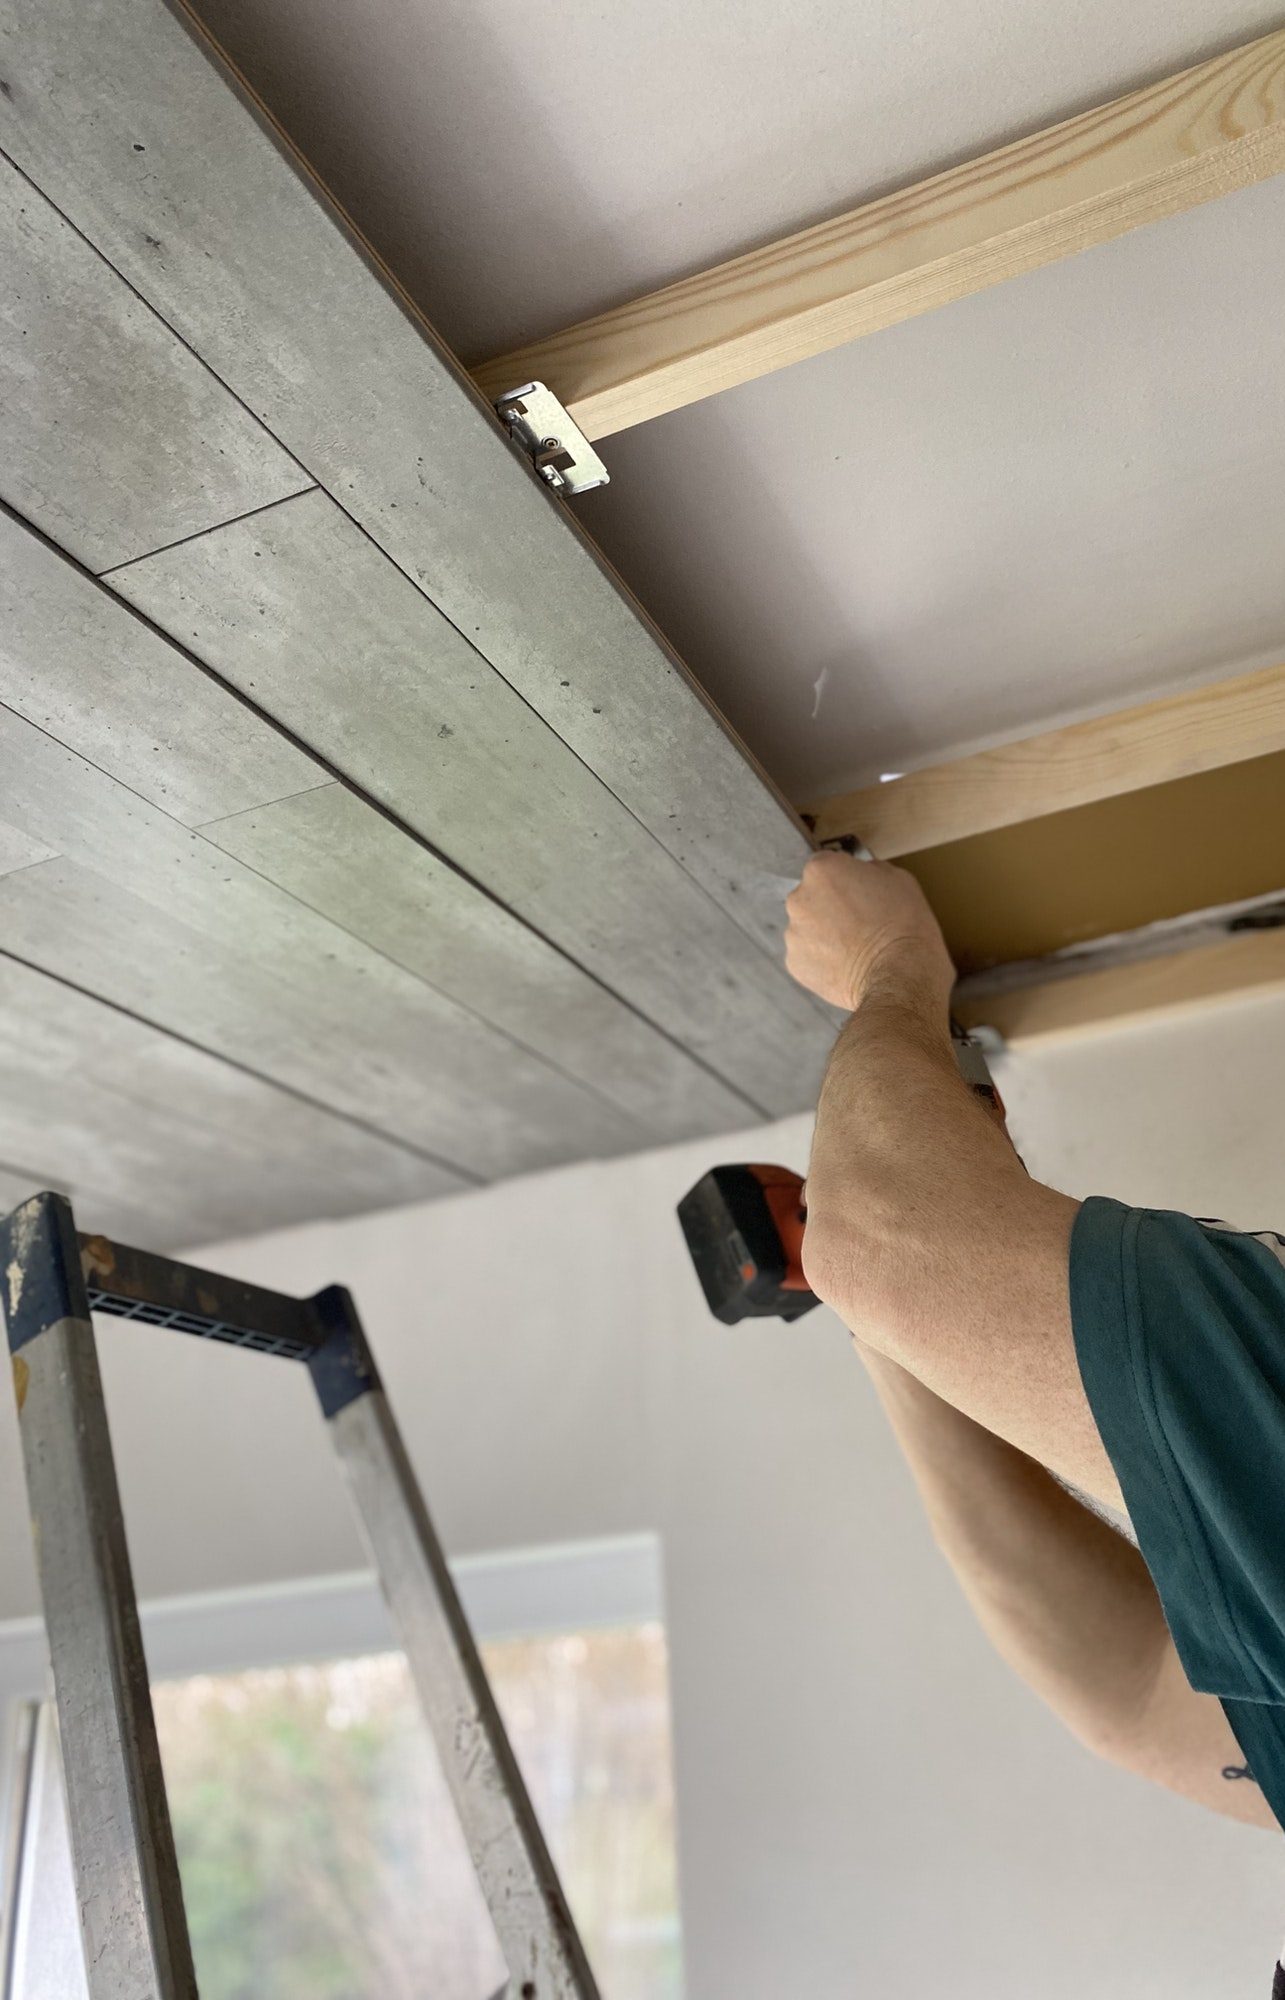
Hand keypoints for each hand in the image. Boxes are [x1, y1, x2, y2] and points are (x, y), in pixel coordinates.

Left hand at [784, 851, 954, 1011]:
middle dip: (830, 906)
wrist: (899, 976)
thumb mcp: (899, 879)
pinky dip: (822, 959)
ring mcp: (793, 933)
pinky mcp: (794, 963)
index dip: (845, 879)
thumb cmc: (904, 926)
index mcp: (821, 870)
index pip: (826, 865)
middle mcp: (799, 898)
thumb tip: (863, 874)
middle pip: (811, 897)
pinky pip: (807, 955)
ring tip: (855, 947)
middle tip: (859, 922)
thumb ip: (870, 869)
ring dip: (824, 934)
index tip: (858, 892)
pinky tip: (846, 963)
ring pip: (807, 928)